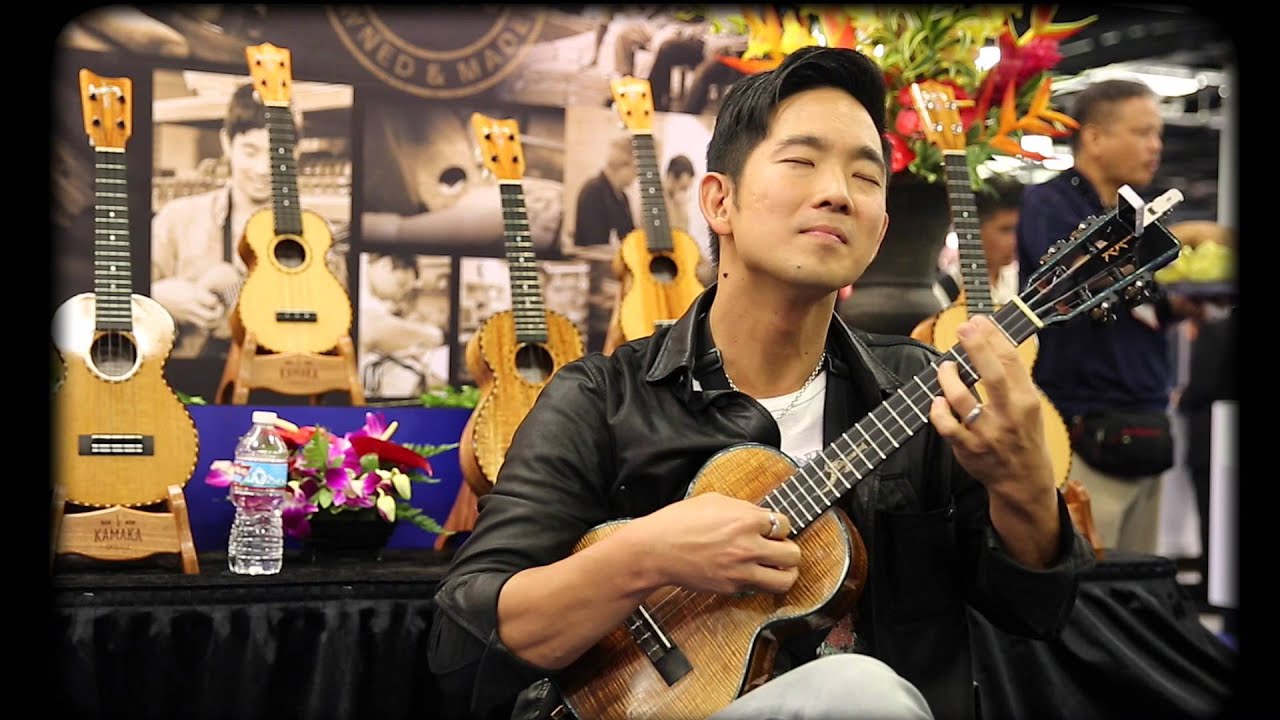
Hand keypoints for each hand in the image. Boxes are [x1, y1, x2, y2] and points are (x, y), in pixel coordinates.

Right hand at [151, 277, 222, 327]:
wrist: (155, 297)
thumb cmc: (169, 287)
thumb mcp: (185, 282)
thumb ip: (198, 287)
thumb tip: (209, 287)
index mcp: (193, 295)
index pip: (213, 302)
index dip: (217, 301)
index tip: (215, 298)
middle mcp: (191, 307)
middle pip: (211, 316)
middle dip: (219, 313)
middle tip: (218, 308)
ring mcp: (188, 315)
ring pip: (207, 324)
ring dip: (214, 321)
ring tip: (214, 314)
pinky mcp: (185, 320)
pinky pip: (199, 325)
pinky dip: (206, 323)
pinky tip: (206, 317)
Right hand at [630, 492, 800, 595]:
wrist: (656, 550)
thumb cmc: (678, 522)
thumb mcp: (713, 501)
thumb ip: (742, 508)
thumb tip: (759, 515)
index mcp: (746, 520)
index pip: (785, 524)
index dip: (779, 526)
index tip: (772, 528)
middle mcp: (749, 547)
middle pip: (793, 554)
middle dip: (788, 549)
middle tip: (779, 548)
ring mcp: (741, 570)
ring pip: (785, 579)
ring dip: (785, 572)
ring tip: (778, 567)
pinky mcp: (732, 587)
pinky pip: (758, 587)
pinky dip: (758, 581)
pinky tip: (749, 572)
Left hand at [929, 316, 1054, 505]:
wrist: (1023, 481)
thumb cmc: (1024, 437)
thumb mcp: (1031, 406)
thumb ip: (1015, 379)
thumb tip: (996, 340)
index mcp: (1027, 401)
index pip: (1011, 361)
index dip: (993, 337)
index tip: (980, 321)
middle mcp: (1008, 415)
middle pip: (991, 374)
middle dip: (976, 347)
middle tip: (963, 327)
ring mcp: (987, 433)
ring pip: (961, 397)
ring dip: (948, 377)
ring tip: (945, 367)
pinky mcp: (967, 448)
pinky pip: (946, 424)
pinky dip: (938, 409)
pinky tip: (937, 400)